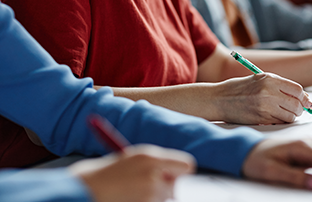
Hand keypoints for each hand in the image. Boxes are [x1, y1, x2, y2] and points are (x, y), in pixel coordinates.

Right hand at [69, 145, 194, 201]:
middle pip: (176, 185)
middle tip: (147, 184)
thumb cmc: (105, 173)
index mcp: (150, 157)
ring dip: (153, 196)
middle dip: (166, 186)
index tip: (176, 173)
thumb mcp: (131, 158)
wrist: (83, 190)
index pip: (186, 165)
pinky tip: (128, 199)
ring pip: (164, 198)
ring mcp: (148, 194)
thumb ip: (156, 163)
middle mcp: (153, 176)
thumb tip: (181, 171)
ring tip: (130, 191)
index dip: (182, 170)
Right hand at [213, 73, 311, 123]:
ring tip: (282, 113)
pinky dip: (281, 122)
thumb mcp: (259, 80)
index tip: (305, 101)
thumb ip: (280, 86)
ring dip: (291, 116)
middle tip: (295, 110)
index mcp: (269, 79)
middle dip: (300, 109)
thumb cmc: (239, 89)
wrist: (218, 99)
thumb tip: (303, 96)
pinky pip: (280, 123)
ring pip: (290, 116)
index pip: (297, 90)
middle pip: (297, 104)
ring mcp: (264, 106)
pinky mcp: (260, 118)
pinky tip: (274, 117)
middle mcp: (268, 91)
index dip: (304, 97)